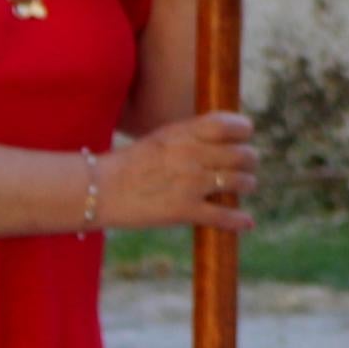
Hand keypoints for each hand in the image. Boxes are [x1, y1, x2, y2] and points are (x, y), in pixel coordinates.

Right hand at [101, 111, 256, 231]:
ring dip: (247, 185)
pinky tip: (246, 222)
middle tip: (247, 165)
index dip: (244, 130)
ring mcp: (191, 184)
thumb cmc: (130, 163)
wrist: (99, 189)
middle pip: (242, 155)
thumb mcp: (162, 138)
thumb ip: (192, 136)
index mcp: (185, 133)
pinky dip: (239, 220)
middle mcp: (192, 155)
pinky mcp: (185, 211)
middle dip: (249, 160)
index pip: (230, 125)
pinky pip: (224, 216)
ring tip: (244, 186)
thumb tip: (225, 136)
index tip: (244, 136)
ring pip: (240, 182)